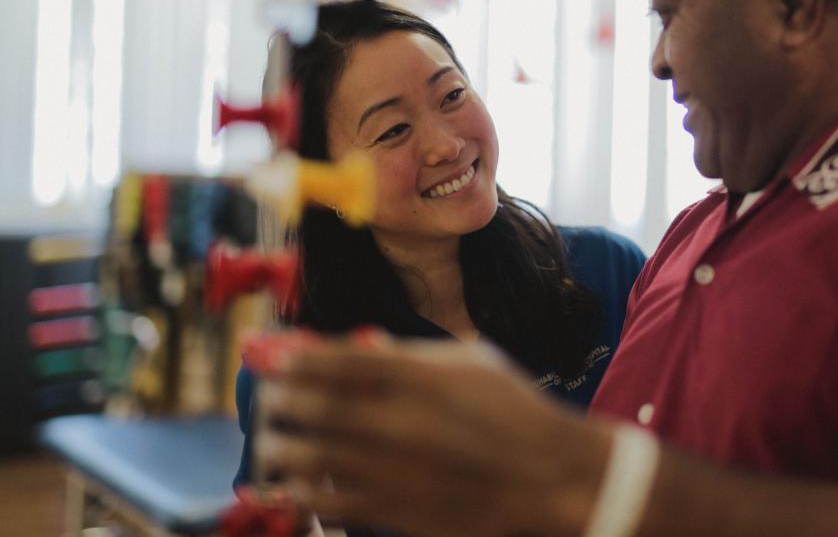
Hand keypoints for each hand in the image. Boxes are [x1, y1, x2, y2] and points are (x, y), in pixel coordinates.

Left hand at [255, 337, 611, 536]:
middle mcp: (401, 422)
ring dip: (278, 447)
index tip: (270, 354)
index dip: (293, 356)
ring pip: (310, 457)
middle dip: (278, 399)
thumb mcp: (470, 360)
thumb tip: (353, 347)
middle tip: (268, 398)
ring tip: (271, 442)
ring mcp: (396, 470)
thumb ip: (410, 354)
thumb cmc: (512, 410)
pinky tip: (295, 483)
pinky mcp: (396, 511)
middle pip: (313, 406)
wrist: (548, 476)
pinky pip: (329, 503)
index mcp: (421, 378)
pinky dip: (301, 492)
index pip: (336, 361)